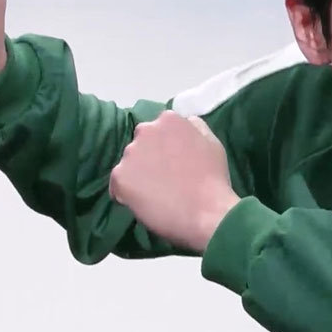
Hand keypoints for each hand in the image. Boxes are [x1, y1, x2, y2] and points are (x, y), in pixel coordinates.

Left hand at [109, 111, 239, 252]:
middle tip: (164, 176)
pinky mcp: (120, 177)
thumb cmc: (213, 178)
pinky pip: (118, 185)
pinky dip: (127, 194)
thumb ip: (194, 127)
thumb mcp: (212, 142)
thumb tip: (183, 124)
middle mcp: (145, 130)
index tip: (174, 160)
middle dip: (149, 156)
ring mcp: (130, 154)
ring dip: (138, 174)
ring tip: (155, 192)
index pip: (159, 128)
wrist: (207, 212)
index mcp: (169, 120)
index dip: (165, 146)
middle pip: (142, 143)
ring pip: (129, 163)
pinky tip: (144, 203)